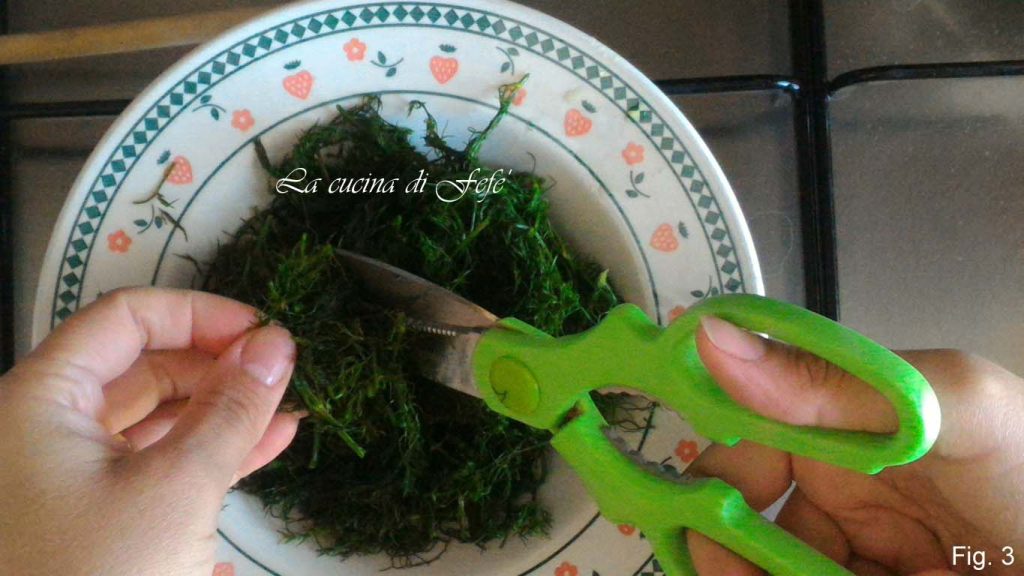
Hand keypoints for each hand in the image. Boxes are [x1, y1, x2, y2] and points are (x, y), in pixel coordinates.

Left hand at [0, 288, 299, 575]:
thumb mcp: (178, 487)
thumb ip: (232, 408)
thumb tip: (278, 342)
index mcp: (41, 400)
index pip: (126, 318)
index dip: (201, 314)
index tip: (265, 333)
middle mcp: (45, 428)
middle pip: (142, 366)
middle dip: (218, 366)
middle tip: (283, 376)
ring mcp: (67, 477)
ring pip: (155, 420)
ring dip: (223, 413)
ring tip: (289, 412)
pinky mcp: (92, 519)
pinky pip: (155, 466)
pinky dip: (207, 456)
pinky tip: (265, 452)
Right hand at [689, 317, 1023, 574]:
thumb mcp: (953, 408)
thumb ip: (836, 380)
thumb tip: (714, 338)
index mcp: (848, 429)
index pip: (751, 442)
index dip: (717, 473)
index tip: (693, 510)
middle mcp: (845, 494)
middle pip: (751, 522)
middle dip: (724, 546)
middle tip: (713, 565)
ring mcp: (860, 555)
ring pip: (773, 564)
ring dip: (746, 571)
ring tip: (736, 572)